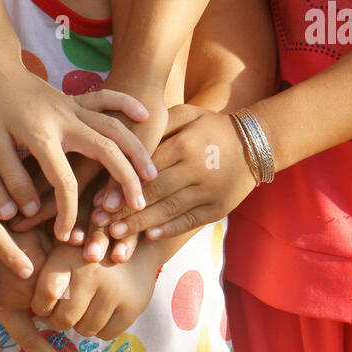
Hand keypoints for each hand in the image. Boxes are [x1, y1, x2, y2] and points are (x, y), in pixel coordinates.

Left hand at [0, 64, 155, 241]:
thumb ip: (9, 179)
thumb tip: (26, 212)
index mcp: (41, 135)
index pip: (64, 180)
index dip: (67, 211)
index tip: (65, 235)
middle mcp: (64, 120)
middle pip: (105, 149)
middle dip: (124, 179)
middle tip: (138, 205)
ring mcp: (73, 107)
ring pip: (113, 126)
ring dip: (135, 149)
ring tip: (152, 175)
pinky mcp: (75, 99)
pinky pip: (106, 98)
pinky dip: (125, 103)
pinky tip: (144, 114)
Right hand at [0, 229, 69, 351]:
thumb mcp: (29, 225)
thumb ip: (52, 240)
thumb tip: (80, 241)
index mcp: (32, 270)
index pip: (61, 293)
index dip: (74, 297)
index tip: (84, 302)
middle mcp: (16, 293)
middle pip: (52, 319)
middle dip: (68, 333)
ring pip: (25, 338)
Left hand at [30, 239, 163, 339]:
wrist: (134, 240)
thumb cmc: (86, 245)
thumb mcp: (63, 245)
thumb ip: (41, 260)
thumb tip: (19, 262)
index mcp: (70, 256)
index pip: (46, 294)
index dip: (40, 306)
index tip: (43, 304)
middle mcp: (92, 273)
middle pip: (64, 319)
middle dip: (60, 319)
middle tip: (64, 309)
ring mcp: (114, 291)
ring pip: (85, 329)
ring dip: (81, 324)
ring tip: (84, 306)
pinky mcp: (132, 306)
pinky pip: (106, 334)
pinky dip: (101, 328)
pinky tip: (101, 310)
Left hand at [103, 104, 255, 241]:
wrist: (254, 144)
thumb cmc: (210, 126)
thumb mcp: (185, 115)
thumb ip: (157, 126)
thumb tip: (125, 140)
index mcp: (184, 145)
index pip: (146, 170)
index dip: (120, 186)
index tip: (98, 200)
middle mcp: (196, 170)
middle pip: (153, 194)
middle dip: (124, 211)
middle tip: (98, 223)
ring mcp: (208, 191)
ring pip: (168, 211)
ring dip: (140, 225)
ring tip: (115, 236)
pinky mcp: (218, 208)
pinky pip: (189, 221)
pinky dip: (168, 230)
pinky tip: (148, 237)